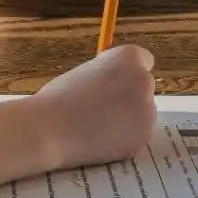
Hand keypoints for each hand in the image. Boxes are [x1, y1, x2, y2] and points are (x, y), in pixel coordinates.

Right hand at [32, 46, 157, 170]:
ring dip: (127, 119)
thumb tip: (113, 86)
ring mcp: (148, 109)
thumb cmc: (58, 98)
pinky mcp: (143, 136)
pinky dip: (123, 139)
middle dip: (128, 97)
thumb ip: (105, 75)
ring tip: (96, 127)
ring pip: (142, 113)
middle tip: (101, 109)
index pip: (142, 60)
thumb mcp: (84, 71)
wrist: (50, 128)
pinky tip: (100, 140)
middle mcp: (144, 79)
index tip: (113, 82)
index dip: (126, 72)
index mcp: (128, 57)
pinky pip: (136, 135)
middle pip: (143, 87)